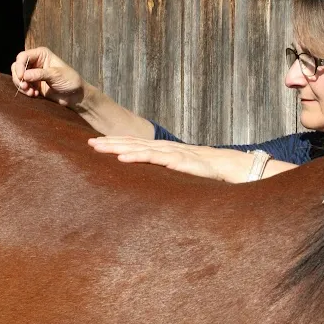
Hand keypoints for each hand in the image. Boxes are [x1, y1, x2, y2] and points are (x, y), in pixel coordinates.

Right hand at [11, 47, 85, 107]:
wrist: (75, 96)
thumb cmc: (70, 80)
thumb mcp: (55, 75)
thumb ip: (39, 74)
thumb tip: (23, 76)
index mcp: (41, 54)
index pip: (22, 56)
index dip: (19, 66)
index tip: (22, 77)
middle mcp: (35, 62)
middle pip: (17, 66)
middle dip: (19, 78)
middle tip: (25, 87)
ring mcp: (33, 73)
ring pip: (18, 77)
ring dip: (21, 86)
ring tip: (31, 93)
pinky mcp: (33, 84)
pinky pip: (22, 86)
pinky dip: (25, 91)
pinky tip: (34, 95)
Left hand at [87, 136, 255, 182]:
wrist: (234, 168)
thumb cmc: (209, 172)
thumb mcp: (183, 172)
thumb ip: (168, 172)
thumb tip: (152, 182)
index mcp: (165, 151)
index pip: (136, 145)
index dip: (116, 143)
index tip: (95, 144)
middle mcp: (167, 149)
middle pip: (134, 143)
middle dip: (111, 142)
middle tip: (89, 144)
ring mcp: (174, 154)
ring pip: (141, 148)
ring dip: (119, 147)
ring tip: (100, 147)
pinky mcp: (181, 162)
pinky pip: (156, 159)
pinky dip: (139, 157)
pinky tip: (123, 158)